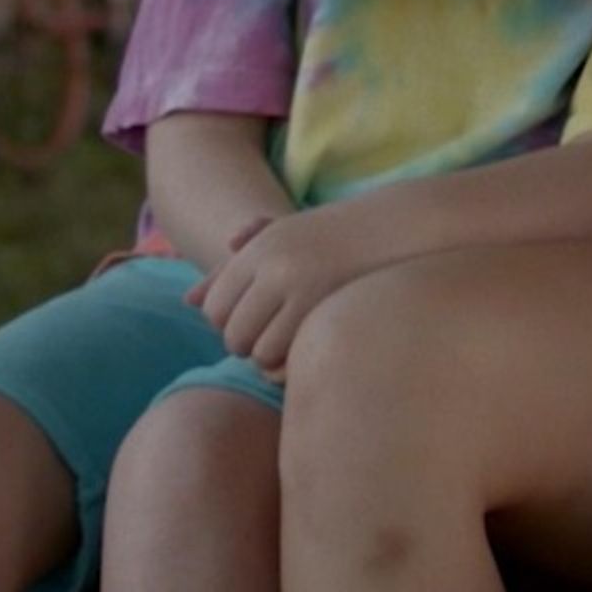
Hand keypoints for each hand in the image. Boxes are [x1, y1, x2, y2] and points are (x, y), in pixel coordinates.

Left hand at [185, 203, 401, 373]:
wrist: (402, 226)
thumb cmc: (339, 237)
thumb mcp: (284, 239)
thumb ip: (234, 269)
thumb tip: (188, 302)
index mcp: (260, 249)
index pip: (216, 309)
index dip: (230, 325)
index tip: (257, 322)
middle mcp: (273, 267)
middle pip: (232, 334)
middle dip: (248, 346)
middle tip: (277, 338)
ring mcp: (302, 291)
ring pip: (259, 352)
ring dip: (273, 360)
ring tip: (297, 345)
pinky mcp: (328, 313)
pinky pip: (292, 359)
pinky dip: (295, 365)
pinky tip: (313, 351)